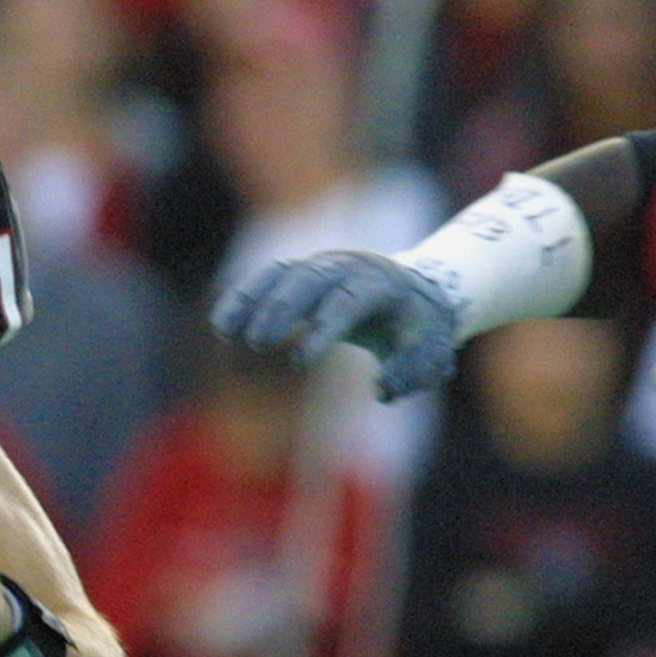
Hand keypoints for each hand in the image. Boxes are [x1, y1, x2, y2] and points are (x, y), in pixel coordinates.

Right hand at [212, 250, 458, 401]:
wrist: (416, 290)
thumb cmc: (422, 329)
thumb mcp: (432, 354)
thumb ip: (415, 373)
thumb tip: (381, 390)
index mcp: (383, 285)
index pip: (348, 301)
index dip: (323, 328)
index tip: (300, 363)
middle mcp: (348, 268)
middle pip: (309, 280)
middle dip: (282, 309)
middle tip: (259, 343)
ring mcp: (321, 267)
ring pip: (282, 275)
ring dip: (253, 301)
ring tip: (228, 334)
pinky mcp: (301, 273)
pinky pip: (267, 279)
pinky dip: (245, 297)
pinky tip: (223, 326)